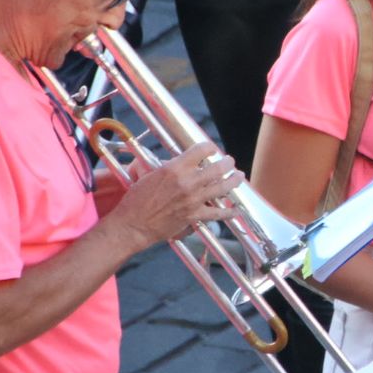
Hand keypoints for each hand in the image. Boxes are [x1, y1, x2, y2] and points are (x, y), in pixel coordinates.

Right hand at [109, 142, 242, 250]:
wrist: (133, 224)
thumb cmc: (137, 200)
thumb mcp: (148, 175)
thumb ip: (166, 167)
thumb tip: (174, 162)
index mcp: (175, 168)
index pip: (201, 150)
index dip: (209, 148)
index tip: (212, 149)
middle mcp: (187, 182)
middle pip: (217, 168)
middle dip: (227, 162)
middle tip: (230, 161)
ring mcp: (193, 200)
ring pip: (222, 187)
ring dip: (234, 181)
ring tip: (239, 176)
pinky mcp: (194, 216)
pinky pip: (217, 213)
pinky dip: (229, 212)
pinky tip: (236, 209)